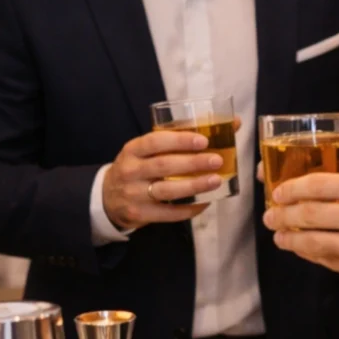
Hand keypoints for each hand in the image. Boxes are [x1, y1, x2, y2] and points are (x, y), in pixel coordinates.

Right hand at [102, 129, 225, 228]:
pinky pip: (168, 213)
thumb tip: (230, 124)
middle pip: (164, 166)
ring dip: (194, 186)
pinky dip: (189, 208)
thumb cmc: (137, 168)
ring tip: (216, 180)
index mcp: (132, 150)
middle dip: (193, 163)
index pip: (155, 142)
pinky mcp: (140, 214)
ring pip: (167, 191)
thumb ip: (177, 141)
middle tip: (216, 160)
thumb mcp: (145, 151)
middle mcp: (130, 171)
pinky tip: (205, 202)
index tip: (202, 140)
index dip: (179, 140)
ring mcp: (134, 194)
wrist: (108, 198)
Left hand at [262, 150, 338, 302]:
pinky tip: (302, 249)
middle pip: (309, 214)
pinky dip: (310, 254)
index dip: (293, 187)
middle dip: (282, 214)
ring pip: (312, 242)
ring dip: (289, 238)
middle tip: (270, 213)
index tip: (279, 190)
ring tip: (278, 235)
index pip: (321, 185)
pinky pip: (327, 262)